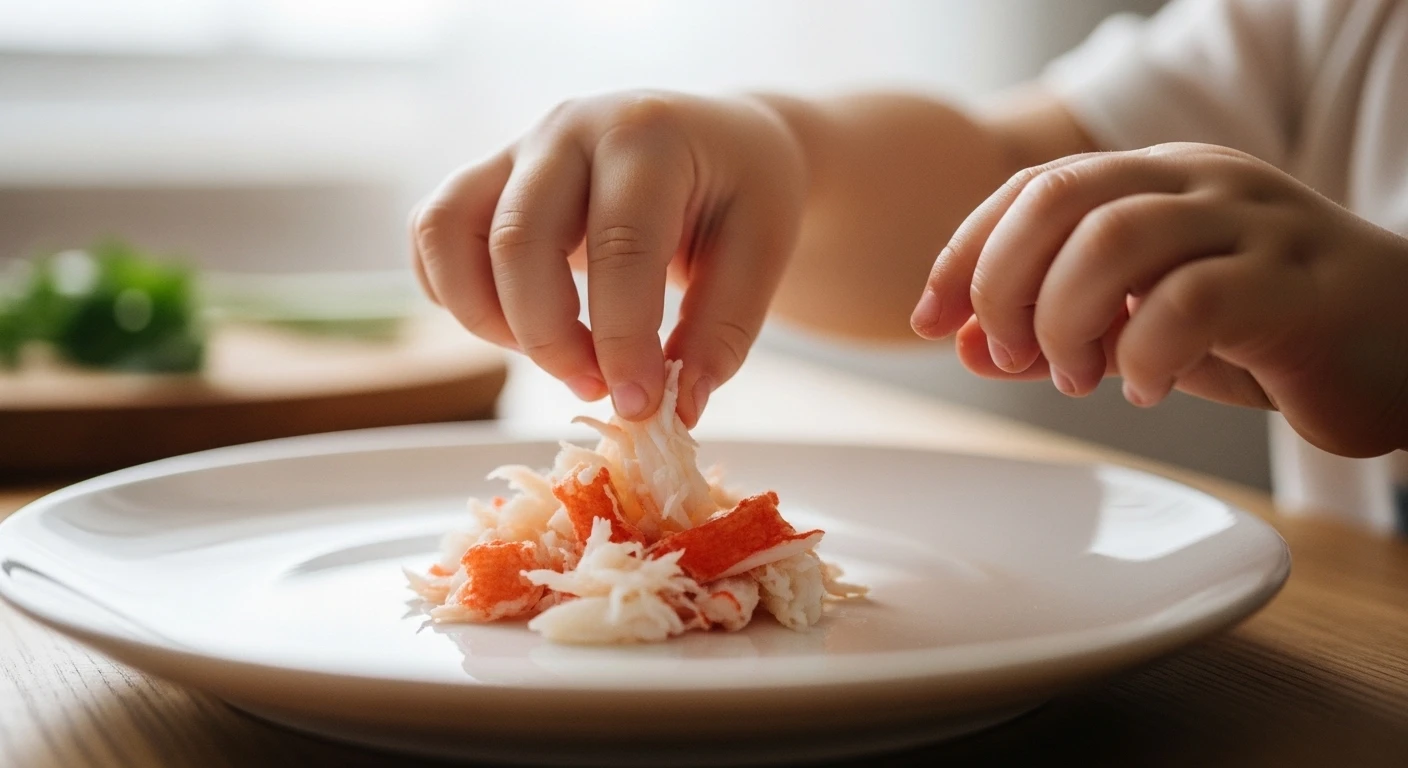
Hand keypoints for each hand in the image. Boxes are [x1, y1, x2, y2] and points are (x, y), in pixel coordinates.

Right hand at [410, 91, 805, 425]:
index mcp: (647, 136)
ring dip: (486, 318)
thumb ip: (724, 329)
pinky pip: (432, 234)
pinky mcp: (488, 177)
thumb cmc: (741, 189)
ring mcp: (517, 149)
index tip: (639, 405)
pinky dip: (454, 293)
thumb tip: (675, 407)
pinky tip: (518, 328)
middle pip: (517, 240)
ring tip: (555, 357)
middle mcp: (568, 130)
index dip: (622, 338)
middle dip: (548, 337)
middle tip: (598, 389)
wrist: (717, 138)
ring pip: (447, 230)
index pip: (620, 246)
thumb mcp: (764, 247)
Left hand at [911, 142, 1407, 456]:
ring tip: (1075, 377)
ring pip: (1115, 238)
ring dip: (1065, 318)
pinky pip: (1192, 301)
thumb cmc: (1265, 333)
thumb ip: (1055, 329)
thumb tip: (959, 339)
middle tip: (1008, 354)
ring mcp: (1253, 225)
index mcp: (1155, 179)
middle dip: (1004, 282)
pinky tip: (1141, 387)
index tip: (930, 319)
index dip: (966, 253)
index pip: (1031, 189)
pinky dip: (1141, 352)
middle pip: (1059, 198)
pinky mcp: (1297, 285)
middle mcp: (1199, 183)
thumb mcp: (1139, 328)